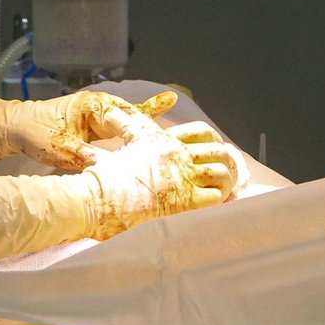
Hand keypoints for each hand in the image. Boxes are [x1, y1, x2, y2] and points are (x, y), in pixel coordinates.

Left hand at [10, 90, 180, 169]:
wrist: (17, 126)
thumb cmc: (37, 133)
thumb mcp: (63, 150)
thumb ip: (87, 157)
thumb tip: (108, 171)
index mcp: (93, 107)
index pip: (126, 118)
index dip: (145, 131)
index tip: (164, 142)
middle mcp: (101, 105)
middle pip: (134, 116)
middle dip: (155, 124)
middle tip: (181, 129)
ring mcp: (100, 110)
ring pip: (131, 118)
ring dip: (151, 123)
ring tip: (179, 120)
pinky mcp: (97, 118)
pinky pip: (123, 119)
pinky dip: (141, 118)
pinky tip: (164, 110)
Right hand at [81, 127, 241, 237]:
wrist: (98, 197)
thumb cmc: (106, 176)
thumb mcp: (122, 147)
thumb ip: (129, 133)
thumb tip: (116, 119)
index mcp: (165, 141)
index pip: (201, 132)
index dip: (213, 142)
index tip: (214, 153)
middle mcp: (177, 155)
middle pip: (218, 150)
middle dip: (226, 162)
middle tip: (225, 174)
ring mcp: (182, 176)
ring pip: (222, 172)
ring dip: (226, 182)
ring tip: (223, 191)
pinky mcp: (184, 200)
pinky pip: (216, 196)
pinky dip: (219, 201)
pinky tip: (213, 205)